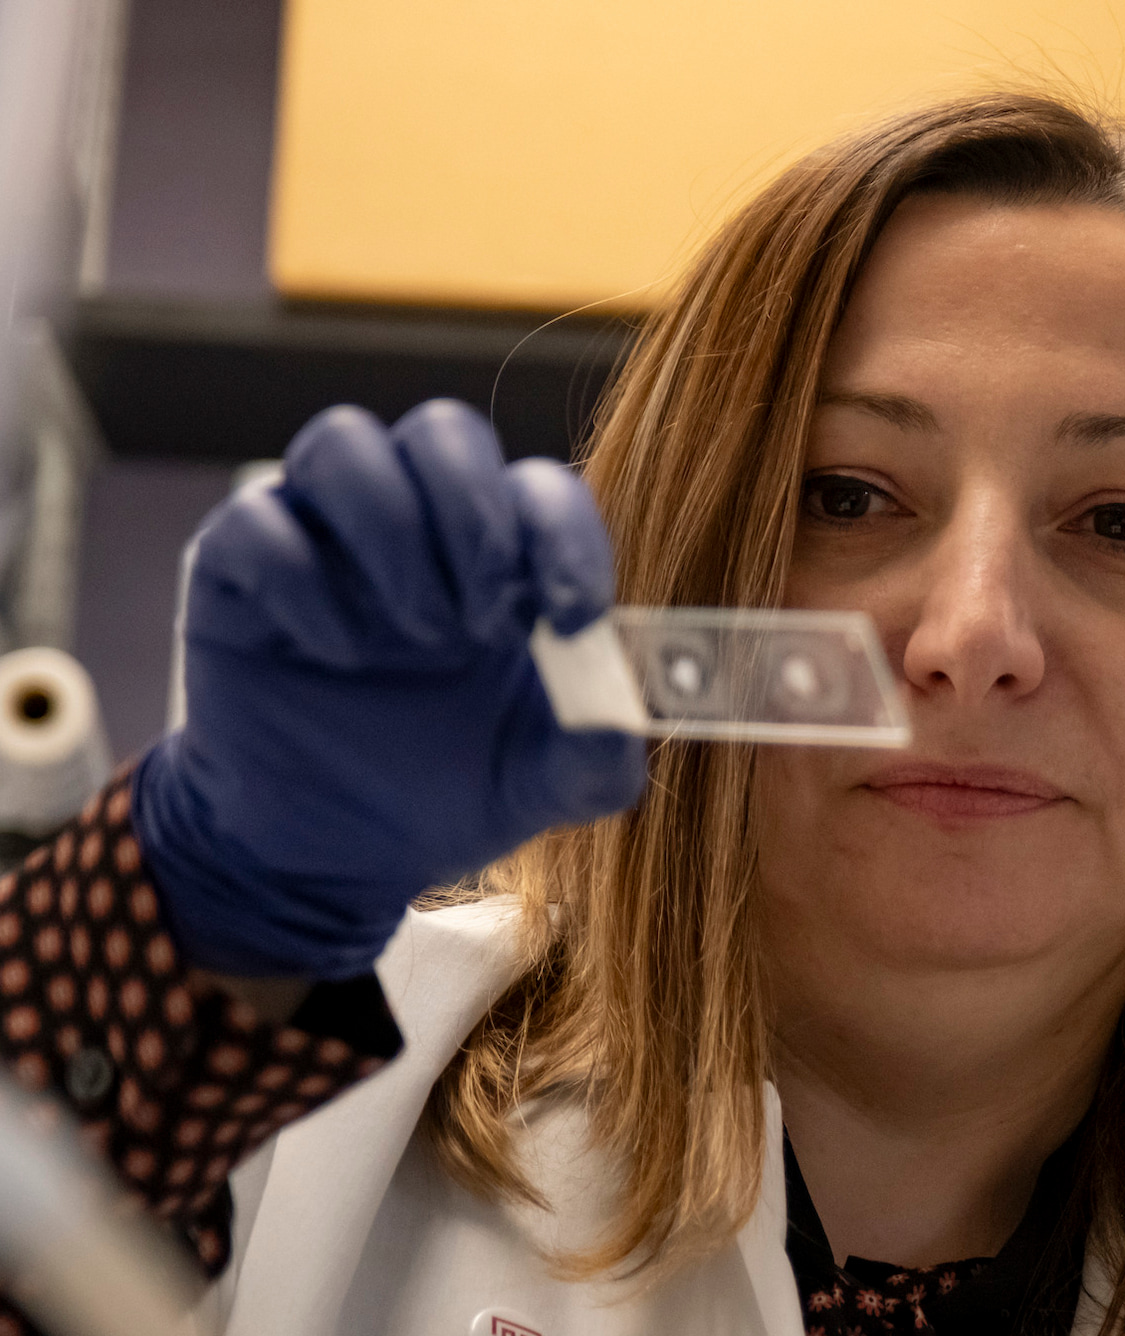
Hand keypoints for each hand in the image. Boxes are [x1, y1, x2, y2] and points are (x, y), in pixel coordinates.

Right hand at [132, 400, 644, 979]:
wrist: (335, 854)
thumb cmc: (447, 791)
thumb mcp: (539, 787)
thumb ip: (596, 758)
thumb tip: (624, 727)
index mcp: (503, 555)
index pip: (540, 487)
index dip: (565, 534)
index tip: (578, 615)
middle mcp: (415, 523)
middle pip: (446, 430)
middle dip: (475, 517)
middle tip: (483, 622)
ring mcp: (321, 537)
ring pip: (345, 441)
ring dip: (393, 532)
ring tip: (418, 630)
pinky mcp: (236, 573)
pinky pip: (255, 522)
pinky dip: (303, 583)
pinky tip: (338, 656)